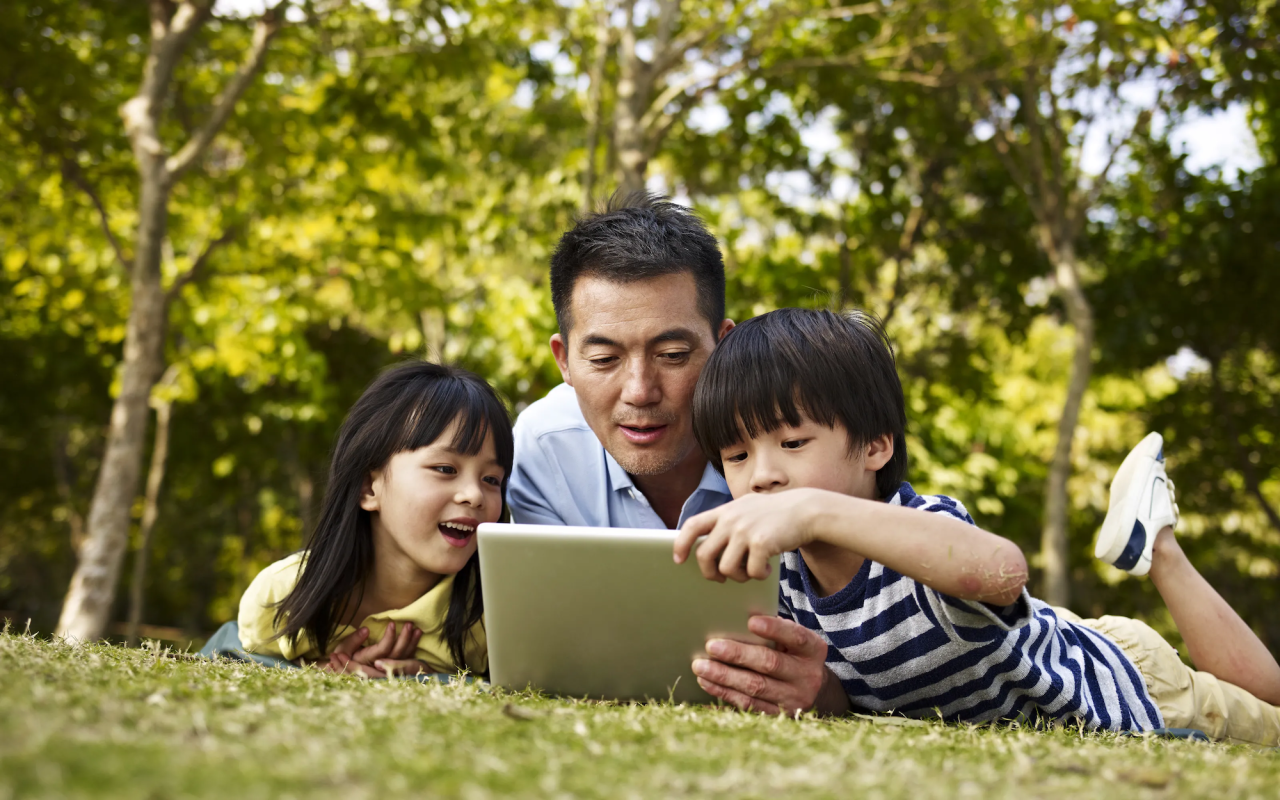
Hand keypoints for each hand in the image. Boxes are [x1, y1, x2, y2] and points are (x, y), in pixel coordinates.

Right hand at [325, 621, 421, 677]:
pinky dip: (413, 646)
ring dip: (411, 642)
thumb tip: (366, 630)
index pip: (382, 650)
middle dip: (404, 638)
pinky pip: (406, 658)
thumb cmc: (343, 658)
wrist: (346, 673)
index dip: (389, 637)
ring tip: (416, 628)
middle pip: (396, 654)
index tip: (392, 623)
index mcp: (368, 662)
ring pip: (404, 657)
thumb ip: (352, 640)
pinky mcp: (394, 669)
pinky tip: (418, 634)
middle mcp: (380, 667)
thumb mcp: (342, 650)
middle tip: (409, 623)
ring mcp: (388, 670)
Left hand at [674, 490, 821, 581]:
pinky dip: (759, 576)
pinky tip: (767, 569)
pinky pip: (751, 572)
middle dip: (709, 572)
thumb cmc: (776, 514)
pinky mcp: (761, 543)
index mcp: (725, 511)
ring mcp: (745, 530)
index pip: (692, 525)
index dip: (681, 544)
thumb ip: (728, 520)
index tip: (678, 559)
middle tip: (720, 579)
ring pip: (726, 568)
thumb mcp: (747, 508)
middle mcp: (731, 519)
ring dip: (738, 576)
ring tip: (750, 570)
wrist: (807, 510)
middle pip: (704, 554)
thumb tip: (707, 545)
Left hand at [692, 615, 849, 716]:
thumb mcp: (793, 639)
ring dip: (724, 676)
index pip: (796, 637)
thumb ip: (775, 629)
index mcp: (813, 650)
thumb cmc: (793, 654)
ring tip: (701, 666)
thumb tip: (738, 617)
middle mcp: (807, 676)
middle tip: (711, 646)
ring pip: (755, 687)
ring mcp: (794, 699)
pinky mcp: (779, 716)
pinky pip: (748, 705)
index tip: (751, 621)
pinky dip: (725, 693)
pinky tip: (707, 682)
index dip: (775, 629)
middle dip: (738, 655)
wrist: (814, 691)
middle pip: (770, 664)